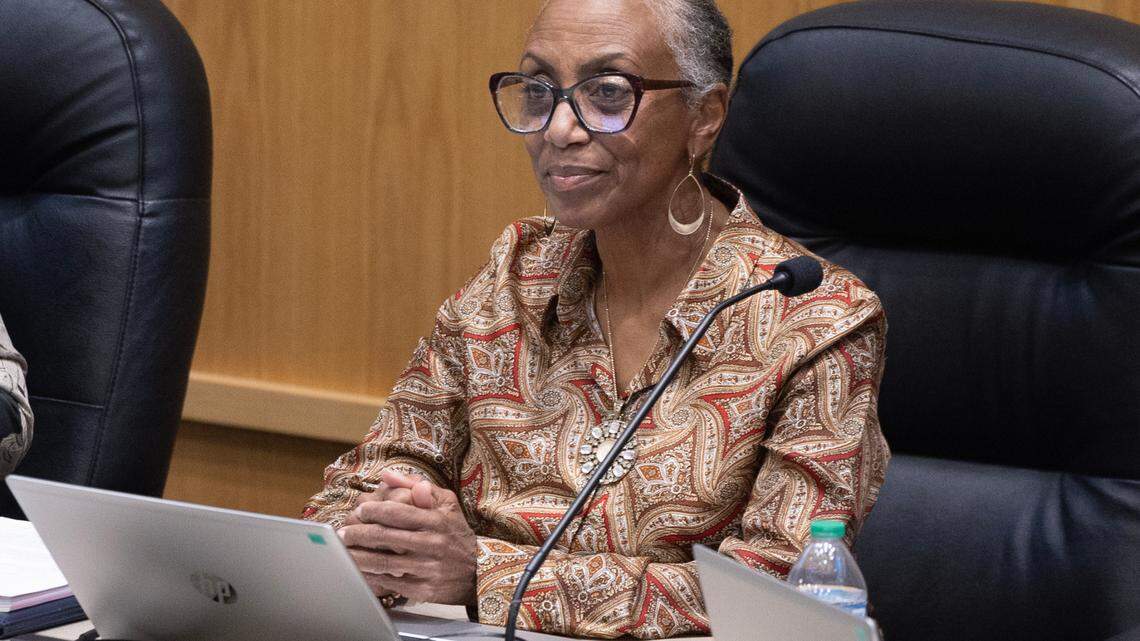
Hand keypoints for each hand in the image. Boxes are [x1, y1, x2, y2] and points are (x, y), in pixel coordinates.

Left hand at [338, 470, 477, 604]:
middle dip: (359, 534)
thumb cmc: (456, 532)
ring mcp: (428, 568)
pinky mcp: (425, 589)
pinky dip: (373, 577)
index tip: (360, 510)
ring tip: (344, 552)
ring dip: (359, 558)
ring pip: (385, 562)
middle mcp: (433, 543)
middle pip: (386, 537)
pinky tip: (360, 571)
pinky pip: (392, 582)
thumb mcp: (446, 503)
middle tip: (344, 533)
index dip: (373, 511)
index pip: (397, 512)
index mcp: (436, 520)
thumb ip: (418, 485)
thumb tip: (388, 475)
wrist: (479, 571)